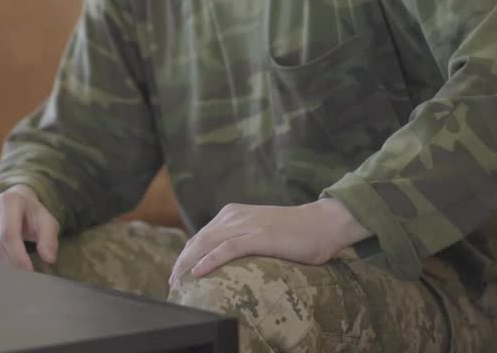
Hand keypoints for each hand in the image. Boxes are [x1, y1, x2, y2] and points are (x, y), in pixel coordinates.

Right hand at [0, 184, 59, 270]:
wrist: (13, 205)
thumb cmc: (31, 216)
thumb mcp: (46, 222)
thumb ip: (49, 237)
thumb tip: (49, 258)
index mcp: (8, 200)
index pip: (8, 234)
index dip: (18, 256)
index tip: (29, 272)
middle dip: (10, 265)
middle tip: (23, 277)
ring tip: (15, 273)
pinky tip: (2, 269)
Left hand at [168, 199, 369, 285]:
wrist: (323, 223)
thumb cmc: (296, 231)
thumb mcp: (260, 230)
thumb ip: (242, 239)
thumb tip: (226, 259)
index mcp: (233, 213)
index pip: (201, 236)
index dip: (186, 255)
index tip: (177, 275)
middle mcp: (235, 215)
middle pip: (198, 240)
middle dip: (181, 262)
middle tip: (172, 284)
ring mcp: (247, 224)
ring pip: (207, 243)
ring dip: (188, 263)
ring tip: (178, 282)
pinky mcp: (260, 236)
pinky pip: (228, 248)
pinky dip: (209, 260)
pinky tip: (197, 273)